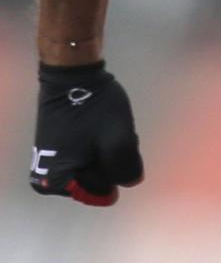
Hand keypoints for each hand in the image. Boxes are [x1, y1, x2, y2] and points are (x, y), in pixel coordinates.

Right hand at [30, 61, 143, 206]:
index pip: (103, 189)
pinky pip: (86, 156)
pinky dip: (98, 144)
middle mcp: (48, 180)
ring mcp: (50, 163)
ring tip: (105, 126)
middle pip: (97, 180)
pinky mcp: (57, 149)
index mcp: (57, 182)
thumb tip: (130, 181)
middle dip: (111, 158)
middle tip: (110, 132)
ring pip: (95, 167)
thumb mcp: (119, 139)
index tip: (108, 140)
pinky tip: (100, 126)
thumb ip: (127, 168)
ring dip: (106, 150)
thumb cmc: (94, 105)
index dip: (115, 165)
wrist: (73, 73)